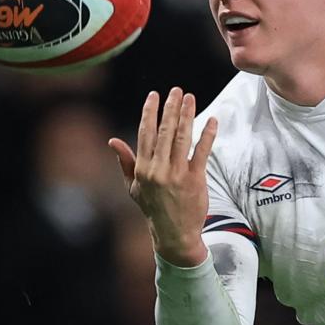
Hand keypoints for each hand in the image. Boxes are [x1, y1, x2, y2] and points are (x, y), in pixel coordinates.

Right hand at [108, 88, 217, 265]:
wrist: (173, 234)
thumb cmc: (153, 209)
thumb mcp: (133, 187)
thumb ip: (125, 162)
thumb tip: (112, 141)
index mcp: (143, 168)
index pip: (146, 133)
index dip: (150, 112)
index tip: (154, 95)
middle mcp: (158, 169)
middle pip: (164, 131)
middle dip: (170, 108)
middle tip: (176, 90)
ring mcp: (177, 174)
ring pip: (182, 138)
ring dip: (187, 115)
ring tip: (191, 97)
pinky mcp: (195, 180)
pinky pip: (202, 152)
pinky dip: (207, 135)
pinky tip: (212, 120)